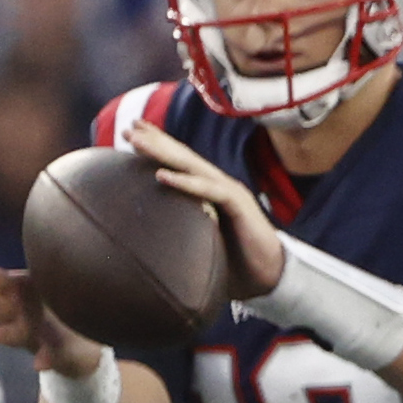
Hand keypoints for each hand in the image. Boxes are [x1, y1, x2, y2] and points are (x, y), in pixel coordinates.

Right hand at [0, 264, 101, 375]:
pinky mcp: (55, 353)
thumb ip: (40, 261)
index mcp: (15, 291)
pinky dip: (44, 360)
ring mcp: (35, 335)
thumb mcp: (46, 281)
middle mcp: (18, 313)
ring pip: (16, 333)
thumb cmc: (57, 304)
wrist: (80, 348)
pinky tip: (39, 364)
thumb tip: (49, 212)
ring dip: (5, 333)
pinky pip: (49, 356)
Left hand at [129, 121, 282, 300]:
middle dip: (157, 140)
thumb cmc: (236, 262)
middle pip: (184, 157)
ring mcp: (231, 193)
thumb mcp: (201, 239)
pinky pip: (209, 190)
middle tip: (131, 127)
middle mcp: (220, 186)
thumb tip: (147, 235)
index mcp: (211, 192)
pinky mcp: (239, 205)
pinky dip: (185, 182)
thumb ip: (182, 228)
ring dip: (163, 152)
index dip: (159, 145)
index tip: (132, 132)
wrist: (271, 276)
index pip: (182, 163)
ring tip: (137, 141)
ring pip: (192, 166)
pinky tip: (161, 175)